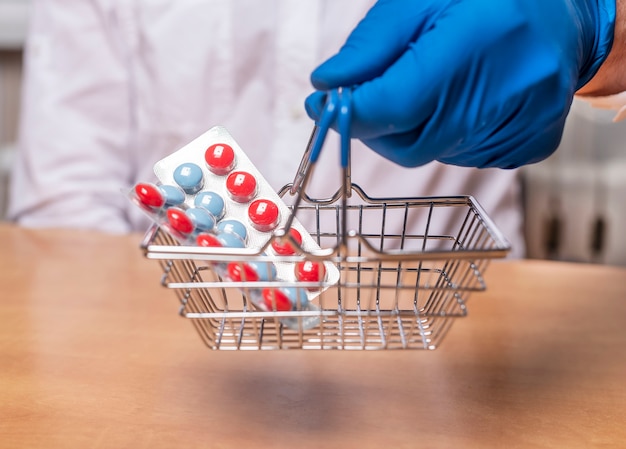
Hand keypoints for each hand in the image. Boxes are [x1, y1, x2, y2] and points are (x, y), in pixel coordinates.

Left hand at [305, 0, 615, 168]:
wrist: (561, 15)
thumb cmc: (486, 0)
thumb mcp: (419, 1)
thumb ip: (371, 47)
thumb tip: (327, 86)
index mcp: (478, 43)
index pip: (396, 105)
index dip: (352, 113)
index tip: (323, 106)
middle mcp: (508, 93)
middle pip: (407, 141)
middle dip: (376, 124)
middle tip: (369, 95)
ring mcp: (522, 126)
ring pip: (431, 152)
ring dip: (411, 128)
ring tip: (431, 84)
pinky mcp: (529, 146)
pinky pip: (460, 155)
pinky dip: (443, 136)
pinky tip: (458, 102)